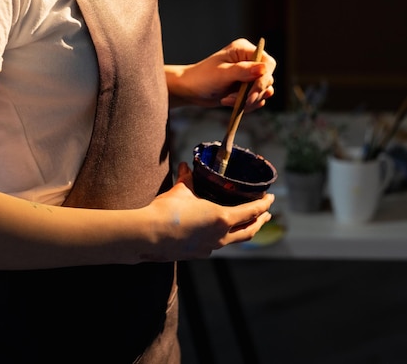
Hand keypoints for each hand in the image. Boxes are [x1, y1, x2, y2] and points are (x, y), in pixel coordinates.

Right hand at [147, 162, 274, 260]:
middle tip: (267, 214)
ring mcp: (210, 248)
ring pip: (234, 240)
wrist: (149, 236)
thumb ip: (187, 178)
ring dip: (244, 231)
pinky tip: (219, 233)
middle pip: (249, 230)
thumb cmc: (168, 211)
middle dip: (260, 221)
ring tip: (248, 224)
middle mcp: (220, 236)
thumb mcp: (181, 190)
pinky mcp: (198, 254)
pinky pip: (217, 245)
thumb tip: (185, 166)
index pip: (251, 211)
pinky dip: (224, 237)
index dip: (263, 204)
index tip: (270, 198)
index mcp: (222, 218)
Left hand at [166, 38, 275, 110]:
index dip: (264, 78)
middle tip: (240, 102)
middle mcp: (250, 61)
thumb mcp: (222, 74)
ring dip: (249, 101)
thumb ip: (243, 71)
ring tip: (229, 101)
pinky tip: (231, 103)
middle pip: (267, 79)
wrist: (190, 90)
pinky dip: (247, 105)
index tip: (253, 92)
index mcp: (244, 50)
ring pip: (264, 91)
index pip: (268, 63)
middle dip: (254, 93)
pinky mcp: (246, 88)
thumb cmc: (202, 77)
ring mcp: (249, 75)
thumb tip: (264, 69)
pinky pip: (257, 99)